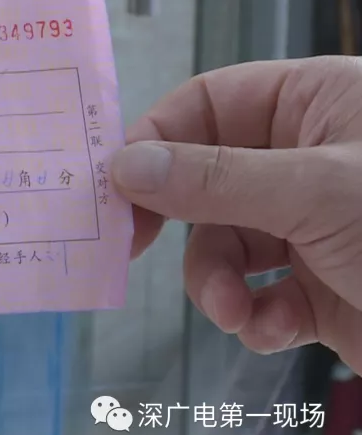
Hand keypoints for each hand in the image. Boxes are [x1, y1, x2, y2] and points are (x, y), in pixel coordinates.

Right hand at [111, 56, 361, 369]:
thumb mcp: (313, 191)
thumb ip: (212, 177)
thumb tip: (125, 165)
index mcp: (315, 106)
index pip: (208, 104)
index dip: (156, 140)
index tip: (115, 184)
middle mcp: (307, 161)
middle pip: (203, 181)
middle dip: (183, 226)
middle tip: (136, 247)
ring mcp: (312, 226)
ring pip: (222, 246)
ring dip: (217, 283)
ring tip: (235, 308)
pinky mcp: (320, 287)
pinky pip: (257, 295)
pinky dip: (254, 317)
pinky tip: (273, 330)